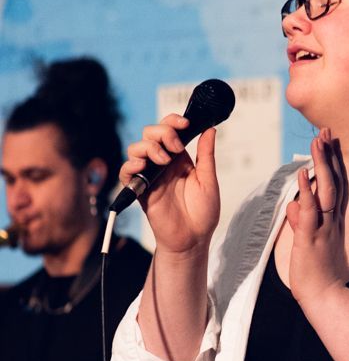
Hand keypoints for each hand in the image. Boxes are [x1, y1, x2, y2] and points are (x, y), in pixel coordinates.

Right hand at [122, 114, 220, 253]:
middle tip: (176, 147)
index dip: (174, 121)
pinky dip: (131, 165)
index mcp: (180, 158)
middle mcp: (163, 163)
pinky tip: (143, 166)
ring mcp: (150, 175)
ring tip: (164, 161)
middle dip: (162, 132)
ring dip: (149, 147)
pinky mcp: (139, 189)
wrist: (193, 239)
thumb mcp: (209, 181)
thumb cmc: (203, 213)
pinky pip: (125, 171)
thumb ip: (206, 155)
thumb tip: (210, 129)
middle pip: (151, 133)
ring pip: (136, 147)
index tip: (185, 123)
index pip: (171, 130)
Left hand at [286, 128, 346, 306]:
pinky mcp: (311, 239)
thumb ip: (301, 220)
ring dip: (321, 166)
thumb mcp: (306, 241)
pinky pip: (310, 212)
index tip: (326, 141)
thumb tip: (294, 204)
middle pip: (331, 181)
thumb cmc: (315, 271)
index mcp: (330, 220)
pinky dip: (307, 193)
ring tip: (317, 142)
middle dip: (328, 155)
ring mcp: (323, 228)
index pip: (331, 185)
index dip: (329, 162)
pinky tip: (303, 175)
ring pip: (324, 191)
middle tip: (324, 131)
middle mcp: (331, 220)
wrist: (322, 295)